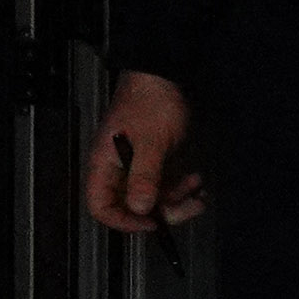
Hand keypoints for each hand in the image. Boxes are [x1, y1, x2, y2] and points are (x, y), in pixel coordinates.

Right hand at [84, 70, 204, 232]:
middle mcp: (118, 168)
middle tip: (186, 206)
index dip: (123, 221)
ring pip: (151, 198)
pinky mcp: (152, 160)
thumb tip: (140, 209)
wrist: (163, 76)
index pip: (100, 206)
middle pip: (131, 206)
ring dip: (177, 199)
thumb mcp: (151, 142)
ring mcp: (136, 164)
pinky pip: (163, 185)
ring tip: (197, 191)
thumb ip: (144, 177)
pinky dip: (180, 188)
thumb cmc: (151, 102)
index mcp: (105, 163)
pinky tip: (195, 181)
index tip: (150, 222)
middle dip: (161, 210)